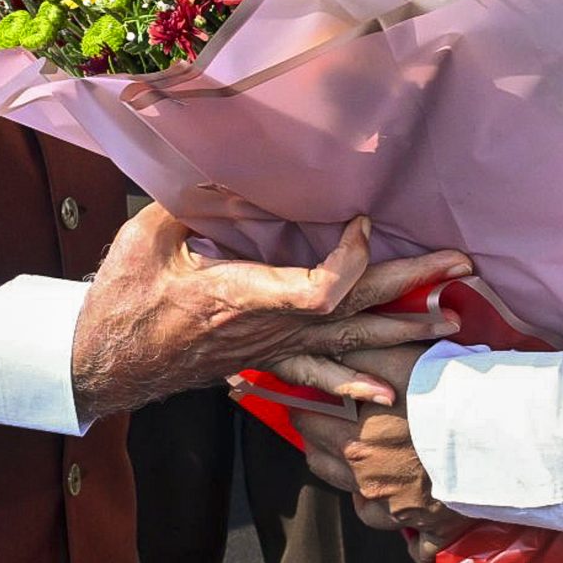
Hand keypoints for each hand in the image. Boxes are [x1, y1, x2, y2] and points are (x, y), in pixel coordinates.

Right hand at [70, 212, 470, 421]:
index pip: (319, 289)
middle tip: (461, 264)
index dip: (352, 260)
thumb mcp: (150, 234)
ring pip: (346, 341)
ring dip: (401, 329)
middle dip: (411, 284)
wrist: (100, 362)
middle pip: (353, 309)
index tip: (364, 221)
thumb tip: (243, 172)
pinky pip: (317, 373)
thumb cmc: (123, 296)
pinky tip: (387, 389)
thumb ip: (197, 201)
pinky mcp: (264, 358)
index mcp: (243, 297)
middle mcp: (268, 328)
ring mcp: (270, 349)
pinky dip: (354, 380)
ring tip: (450, 320)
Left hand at [283, 345, 475, 562]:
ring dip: (358, 490)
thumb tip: (331, 349)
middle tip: (326, 433)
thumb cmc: (450, 398)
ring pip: (363, 506)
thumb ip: (362, 355)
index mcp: (356, 444)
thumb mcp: (402, 361)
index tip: (307, 403)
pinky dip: (413, 541)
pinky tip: (415, 530)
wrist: (501, 440)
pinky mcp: (433, 530)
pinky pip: (416, 546)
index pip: (309, 425)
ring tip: (366, 472)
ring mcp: (400, 512)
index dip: (306, 410)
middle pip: (326, 467)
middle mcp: (369, 483)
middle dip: (321, 448)